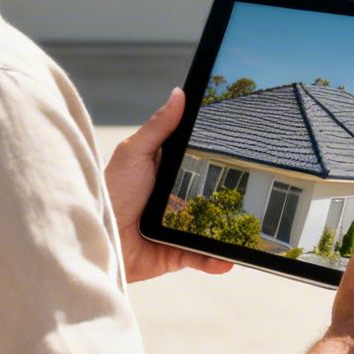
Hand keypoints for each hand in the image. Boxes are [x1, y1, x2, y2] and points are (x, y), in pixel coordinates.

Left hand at [103, 88, 232, 283]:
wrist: (99, 239)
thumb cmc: (112, 192)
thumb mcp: (134, 153)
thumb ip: (159, 127)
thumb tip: (179, 94)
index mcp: (164, 171)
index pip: (196, 159)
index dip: (216, 154)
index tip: (241, 145)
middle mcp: (173, 197)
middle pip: (209, 193)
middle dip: (229, 195)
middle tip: (254, 189)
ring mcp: (177, 226)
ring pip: (210, 226)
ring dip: (228, 230)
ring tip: (248, 229)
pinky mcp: (176, 252)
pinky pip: (202, 256)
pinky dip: (216, 259)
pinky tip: (227, 258)